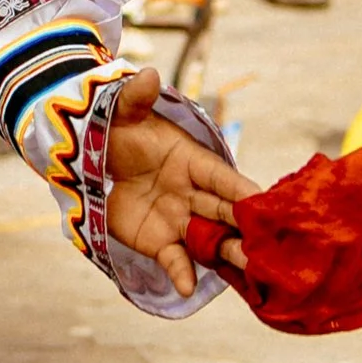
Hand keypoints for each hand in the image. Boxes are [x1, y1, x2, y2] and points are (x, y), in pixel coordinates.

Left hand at [104, 65, 251, 299]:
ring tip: (251, 272)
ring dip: (229, 254)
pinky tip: (187, 287)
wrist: (90, 158)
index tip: (265, 204)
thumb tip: (146, 74)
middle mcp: (192, 193)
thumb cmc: (116, 130)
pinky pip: (175, 259)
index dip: (242, 191)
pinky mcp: (159, 241)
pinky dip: (182, 273)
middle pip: (225, 213)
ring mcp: (178, 219)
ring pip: (210, 240)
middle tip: (271, 247)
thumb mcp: (122, 112)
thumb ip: (135, 99)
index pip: (222, 178)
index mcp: (191, 161)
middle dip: (247, 229)